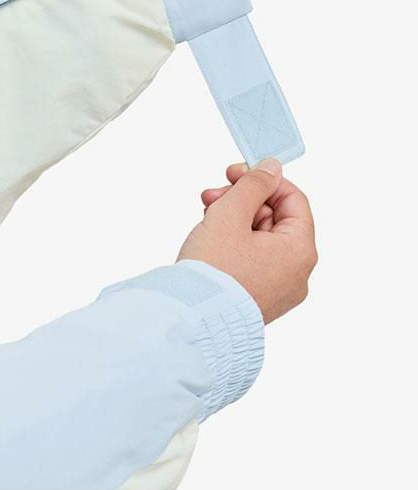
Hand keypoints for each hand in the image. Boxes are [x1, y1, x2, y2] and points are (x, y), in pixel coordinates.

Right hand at [177, 158, 316, 322]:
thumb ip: (253, 184)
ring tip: (205, 215)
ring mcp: (278, 289)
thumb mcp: (231, 213)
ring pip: (260, 238)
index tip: (236, 173)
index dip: (264, 180)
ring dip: (234, 219)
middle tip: (213, 196)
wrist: (190, 321)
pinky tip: (210, 237)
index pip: (293, 199)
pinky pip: (252, 259)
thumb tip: (272, 168)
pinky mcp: (258, 298)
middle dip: (242, 200)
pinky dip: (234, 243)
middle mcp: (296, 273)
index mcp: (300, 251)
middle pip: (275, 218)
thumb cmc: (213, 271)